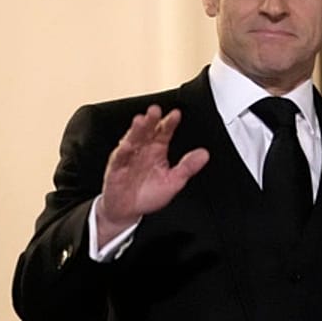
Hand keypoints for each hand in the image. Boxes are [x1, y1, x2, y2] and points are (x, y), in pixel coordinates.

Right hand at [95, 105, 208, 241]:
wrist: (127, 210)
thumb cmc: (149, 194)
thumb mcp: (174, 181)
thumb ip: (188, 167)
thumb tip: (204, 154)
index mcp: (157, 150)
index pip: (164, 132)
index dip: (170, 123)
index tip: (176, 114)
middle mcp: (143, 150)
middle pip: (147, 131)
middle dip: (151, 120)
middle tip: (156, 110)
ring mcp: (129, 157)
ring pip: (132, 140)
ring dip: (136, 130)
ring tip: (141, 120)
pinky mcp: (117, 168)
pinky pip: (119, 158)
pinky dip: (123, 151)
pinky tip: (127, 145)